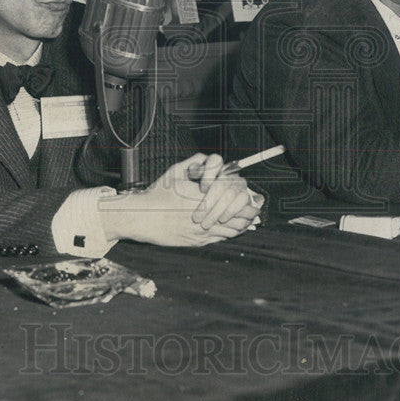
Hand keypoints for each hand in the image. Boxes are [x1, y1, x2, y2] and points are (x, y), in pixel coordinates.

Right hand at [102, 154, 259, 246]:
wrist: (142, 219)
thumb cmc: (158, 194)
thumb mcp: (175, 171)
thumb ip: (195, 163)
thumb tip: (210, 159)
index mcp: (203, 196)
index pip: (234, 198)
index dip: (246, 197)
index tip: (252, 196)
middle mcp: (205, 214)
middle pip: (237, 215)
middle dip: (249, 212)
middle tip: (256, 208)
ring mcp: (202, 230)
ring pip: (232, 229)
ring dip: (242, 224)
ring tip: (250, 220)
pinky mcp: (198, 241)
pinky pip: (221, 238)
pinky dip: (231, 233)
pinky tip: (234, 230)